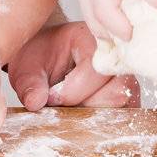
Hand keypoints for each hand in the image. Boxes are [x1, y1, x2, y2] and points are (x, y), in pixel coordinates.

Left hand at [8, 21, 139, 110]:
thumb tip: (36, 102)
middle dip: (85, 106)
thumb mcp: (27, 67)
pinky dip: (104, 119)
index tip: (51, 98)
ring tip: (73, 107)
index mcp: (90, 38)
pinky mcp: (129, 93)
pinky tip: (84, 112)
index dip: (71, 92)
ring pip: (124, 105)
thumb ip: (30, 84)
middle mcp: (115, 55)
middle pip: (116, 91)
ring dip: (95, 114)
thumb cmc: (41, 56)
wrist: (49, 55)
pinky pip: (127, 113)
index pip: (95, 71)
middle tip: (63, 106)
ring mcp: (126, 74)